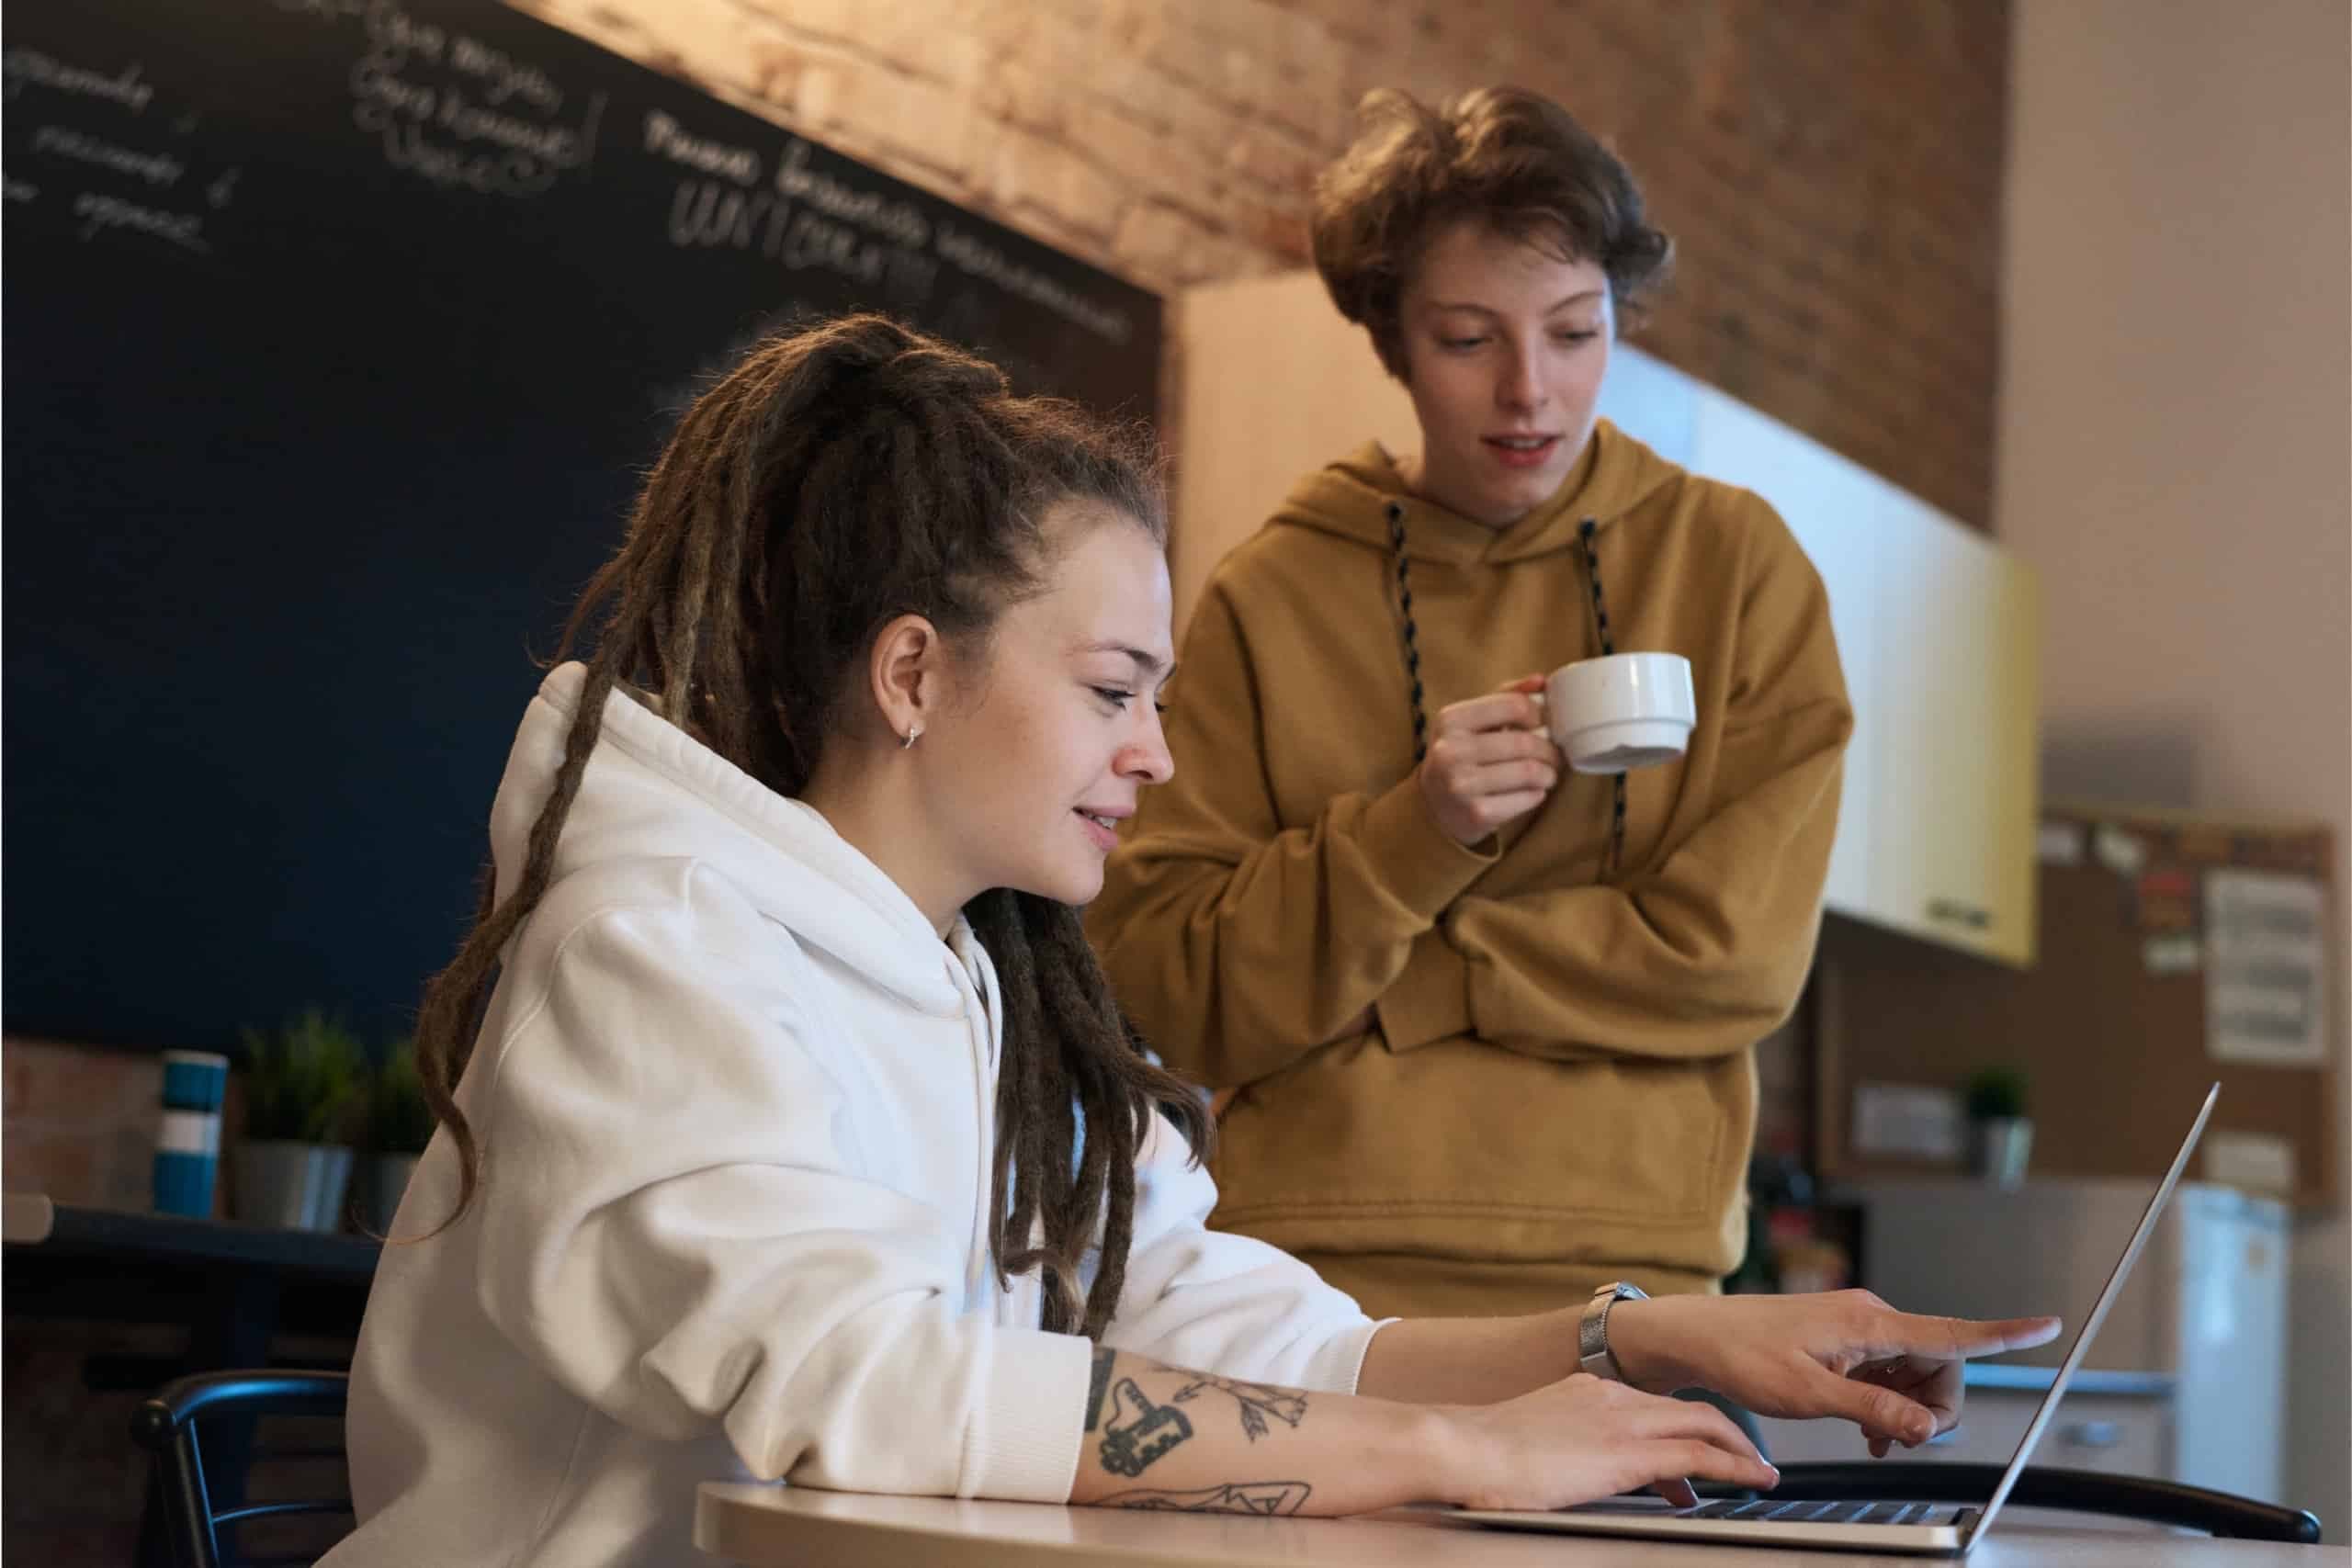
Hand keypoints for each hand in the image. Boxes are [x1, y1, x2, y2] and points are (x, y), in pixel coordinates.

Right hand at [1417, 674, 1563, 846]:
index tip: (1543, 724)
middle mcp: (1451, 751)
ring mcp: (1462, 785)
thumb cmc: (1460, 756)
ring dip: (1549, 774)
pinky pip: (1527, 798)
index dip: (1539, 714)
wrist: (1432, 807)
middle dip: (1549, 750)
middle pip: (1525, 742)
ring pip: (1530, 771)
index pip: (1514, 706)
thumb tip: (1542, 681)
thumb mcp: (1470, 722)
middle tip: (1554, 756)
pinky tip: (1532, 792)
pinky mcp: (1477, 813)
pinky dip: (1538, 794)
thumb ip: (1505, 697)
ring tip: (1548, 775)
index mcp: (1451, 720)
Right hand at [1440, 1372, 1777, 1510]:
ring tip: (1762, 1474)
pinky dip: (1736, 1466)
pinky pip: (1700, 1454)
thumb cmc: (1485, 1455)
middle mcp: (1614, 1396)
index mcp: (1589, 1391)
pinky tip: (1754, 1481)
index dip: (1688, 1429)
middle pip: (1692, 1408)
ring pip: (1706, 1424)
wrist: (1466, 1447)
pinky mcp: (1630, 1451)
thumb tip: (1585, 1473)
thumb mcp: (1536, 1443)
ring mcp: (1624, 1419)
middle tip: (1750, 1462)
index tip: (1700, 1459)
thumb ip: (1570, 1450)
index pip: (1656, 1406)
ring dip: (1741, 1450)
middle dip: (1729, 1434)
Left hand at [1608, 1290, 2063, 1455]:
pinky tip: (1868, 1431)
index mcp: (1869, 1324)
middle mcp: (1870, 1318)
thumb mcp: (1809, 1396)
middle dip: (1934, 1408)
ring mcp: (1857, 1329)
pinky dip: (1887, 1403)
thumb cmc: (1743, 1357)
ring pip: (1913, 1373)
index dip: (2004, 1335)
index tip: (2047, 1325)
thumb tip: (1926, 1427)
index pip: (1951, 1332)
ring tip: (1875, 1441)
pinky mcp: (1844, 1341)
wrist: (1700, 1336)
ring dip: (1907, 1410)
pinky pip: (1888, 1373)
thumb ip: (1873, 1410)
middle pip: (1939, 1365)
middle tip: (1901, 1441)